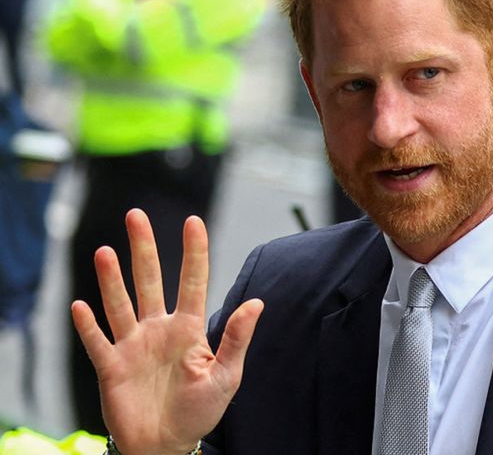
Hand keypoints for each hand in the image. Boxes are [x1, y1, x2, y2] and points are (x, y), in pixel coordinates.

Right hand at [71, 209, 263, 454]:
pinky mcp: (111, 367)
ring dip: (111, 279)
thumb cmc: (201, 411)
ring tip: (104, 252)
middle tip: (136, 215)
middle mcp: (159, 330)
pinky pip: (97, 341)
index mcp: (189, 329)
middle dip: (144, 249)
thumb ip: (237, 338)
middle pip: (149, 281)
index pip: (192, 282)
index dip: (193, 252)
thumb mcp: (227, 375)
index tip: (193, 220)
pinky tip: (79, 305)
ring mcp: (133, 346)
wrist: (167, 445)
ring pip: (120, 304)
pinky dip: (88, 326)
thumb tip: (257, 303)